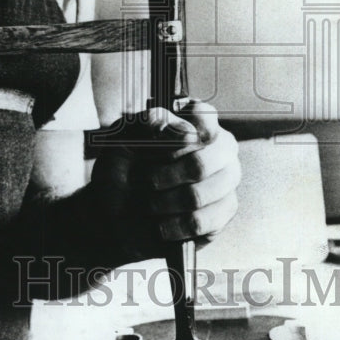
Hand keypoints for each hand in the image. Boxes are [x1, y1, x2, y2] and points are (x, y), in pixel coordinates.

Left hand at [89, 100, 239, 260]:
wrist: (114, 213)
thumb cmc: (121, 171)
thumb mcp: (122, 141)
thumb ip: (150, 125)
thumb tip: (187, 133)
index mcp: (192, 121)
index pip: (203, 114)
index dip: (182, 129)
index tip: (157, 143)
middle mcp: (216, 146)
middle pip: (205, 159)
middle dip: (166, 175)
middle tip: (146, 181)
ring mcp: (225, 178)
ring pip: (200, 193)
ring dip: (164, 203)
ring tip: (149, 205)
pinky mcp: (223, 210)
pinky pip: (203, 220)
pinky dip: (173, 225)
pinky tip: (162, 225)